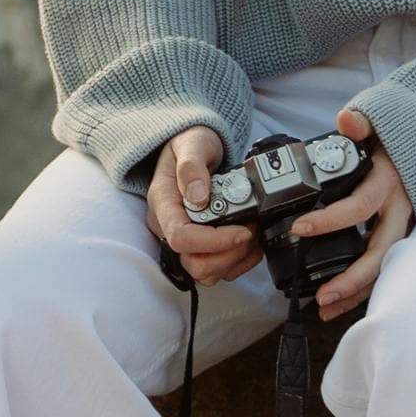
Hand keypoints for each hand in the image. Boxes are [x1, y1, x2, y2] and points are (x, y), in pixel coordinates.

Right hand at [142, 125, 259, 286]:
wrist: (194, 148)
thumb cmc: (191, 144)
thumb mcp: (192, 143)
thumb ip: (192, 166)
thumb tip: (197, 197)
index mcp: (163, 204)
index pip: (180, 238)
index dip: (214, 241)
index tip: (242, 230)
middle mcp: (168, 227)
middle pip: (193, 263)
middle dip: (228, 254)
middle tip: (250, 230)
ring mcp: (183, 239)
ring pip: (205, 273)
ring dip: (234, 260)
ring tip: (252, 235)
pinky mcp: (197, 246)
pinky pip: (216, 271)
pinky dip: (238, 263)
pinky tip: (250, 244)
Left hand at [285, 108, 413, 320]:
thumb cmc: (394, 134)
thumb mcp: (379, 121)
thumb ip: (360, 121)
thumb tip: (347, 121)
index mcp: (388, 181)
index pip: (361, 206)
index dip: (332, 219)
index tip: (300, 227)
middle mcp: (400, 207)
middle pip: (380, 250)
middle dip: (353, 277)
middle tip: (322, 296)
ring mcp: (403, 223)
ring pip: (384, 265)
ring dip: (357, 290)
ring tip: (326, 308)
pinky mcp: (400, 233)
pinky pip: (384, 264)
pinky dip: (364, 286)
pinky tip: (341, 302)